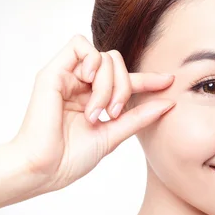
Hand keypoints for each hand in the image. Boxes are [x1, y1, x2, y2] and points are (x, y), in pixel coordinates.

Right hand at [12, 34, 173, 191]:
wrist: (44, 169)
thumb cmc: (71, 158)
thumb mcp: (114, 134)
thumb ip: (139, 116)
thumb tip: (169, 103)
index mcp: (94, 99)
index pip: (126, 80)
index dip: (149, 79)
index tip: (170, 82)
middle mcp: (81, 85)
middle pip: (117, 63)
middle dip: (124, 86)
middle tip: (114, 113)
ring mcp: (67, 77)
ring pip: (104, 56)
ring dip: (108, 83)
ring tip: (96, 111)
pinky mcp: (52, 72)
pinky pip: (80, 45)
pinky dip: (93, 60)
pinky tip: (89, 82)